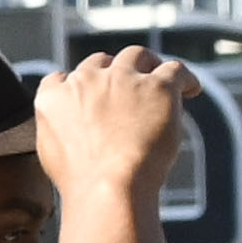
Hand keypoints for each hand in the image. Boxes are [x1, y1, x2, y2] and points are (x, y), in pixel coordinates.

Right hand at [29, 46, 197, 206]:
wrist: (107, 186)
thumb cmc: (81, 178)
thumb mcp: (50, 148)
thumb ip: (57, 125)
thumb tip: (70, 123)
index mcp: (54, 95)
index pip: (63, 78)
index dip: (79, 85)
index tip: (93, 96)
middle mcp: (86, 79)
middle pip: (101, 61)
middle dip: (113, 72)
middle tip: (129, 89)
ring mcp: (122, 79)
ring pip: (137, 55)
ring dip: (148, 65)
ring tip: (160, 81)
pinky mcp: (157, 86)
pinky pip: (175, 69)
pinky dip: (185, 78)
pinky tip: (191, 90)